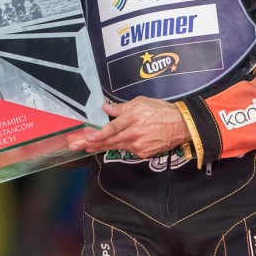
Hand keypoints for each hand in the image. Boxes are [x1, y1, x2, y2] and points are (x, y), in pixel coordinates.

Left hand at [68, 96, 190, 157]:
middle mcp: (133, 133)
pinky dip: (119, 147)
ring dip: (100, 147)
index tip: (86, 137)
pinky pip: (128, 150)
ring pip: (116, 147)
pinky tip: (108, 145)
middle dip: (90, 143)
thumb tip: (105, 107)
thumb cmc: (161, 110)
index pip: (111, 129)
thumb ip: (121, 107)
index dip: (97, 134)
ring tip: (86, 147)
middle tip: (75, 146)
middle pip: (109, 141)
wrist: (181, 125)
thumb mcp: (140, 102)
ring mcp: (138, 145)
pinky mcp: (143, 153)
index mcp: (132, 118)